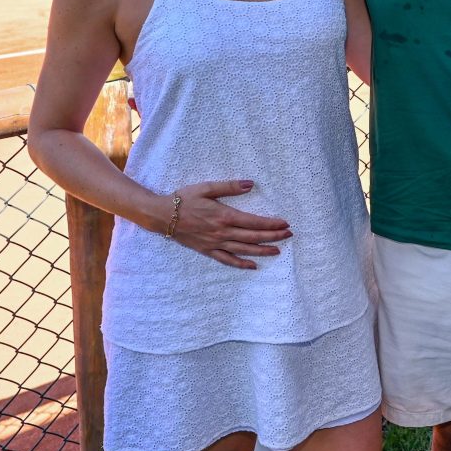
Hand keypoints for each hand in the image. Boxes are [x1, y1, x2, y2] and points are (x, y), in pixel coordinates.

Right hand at [167, 179, 291, 268]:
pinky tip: (253, 265)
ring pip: (244, 250)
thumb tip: (251, 184)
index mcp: (224, 216)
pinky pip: (227, 260)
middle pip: (253, 236)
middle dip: (273, 236)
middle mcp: (222, 232)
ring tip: (277, 250)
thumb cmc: (184, 199)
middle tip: (288, 235)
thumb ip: (230, 187)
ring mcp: (215, 244)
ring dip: (262, 250)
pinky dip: (241, 263)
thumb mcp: (206, 188)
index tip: (285, 223)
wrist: (162, 216)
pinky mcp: (208, 251)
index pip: (254, 222)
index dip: (271, 224)